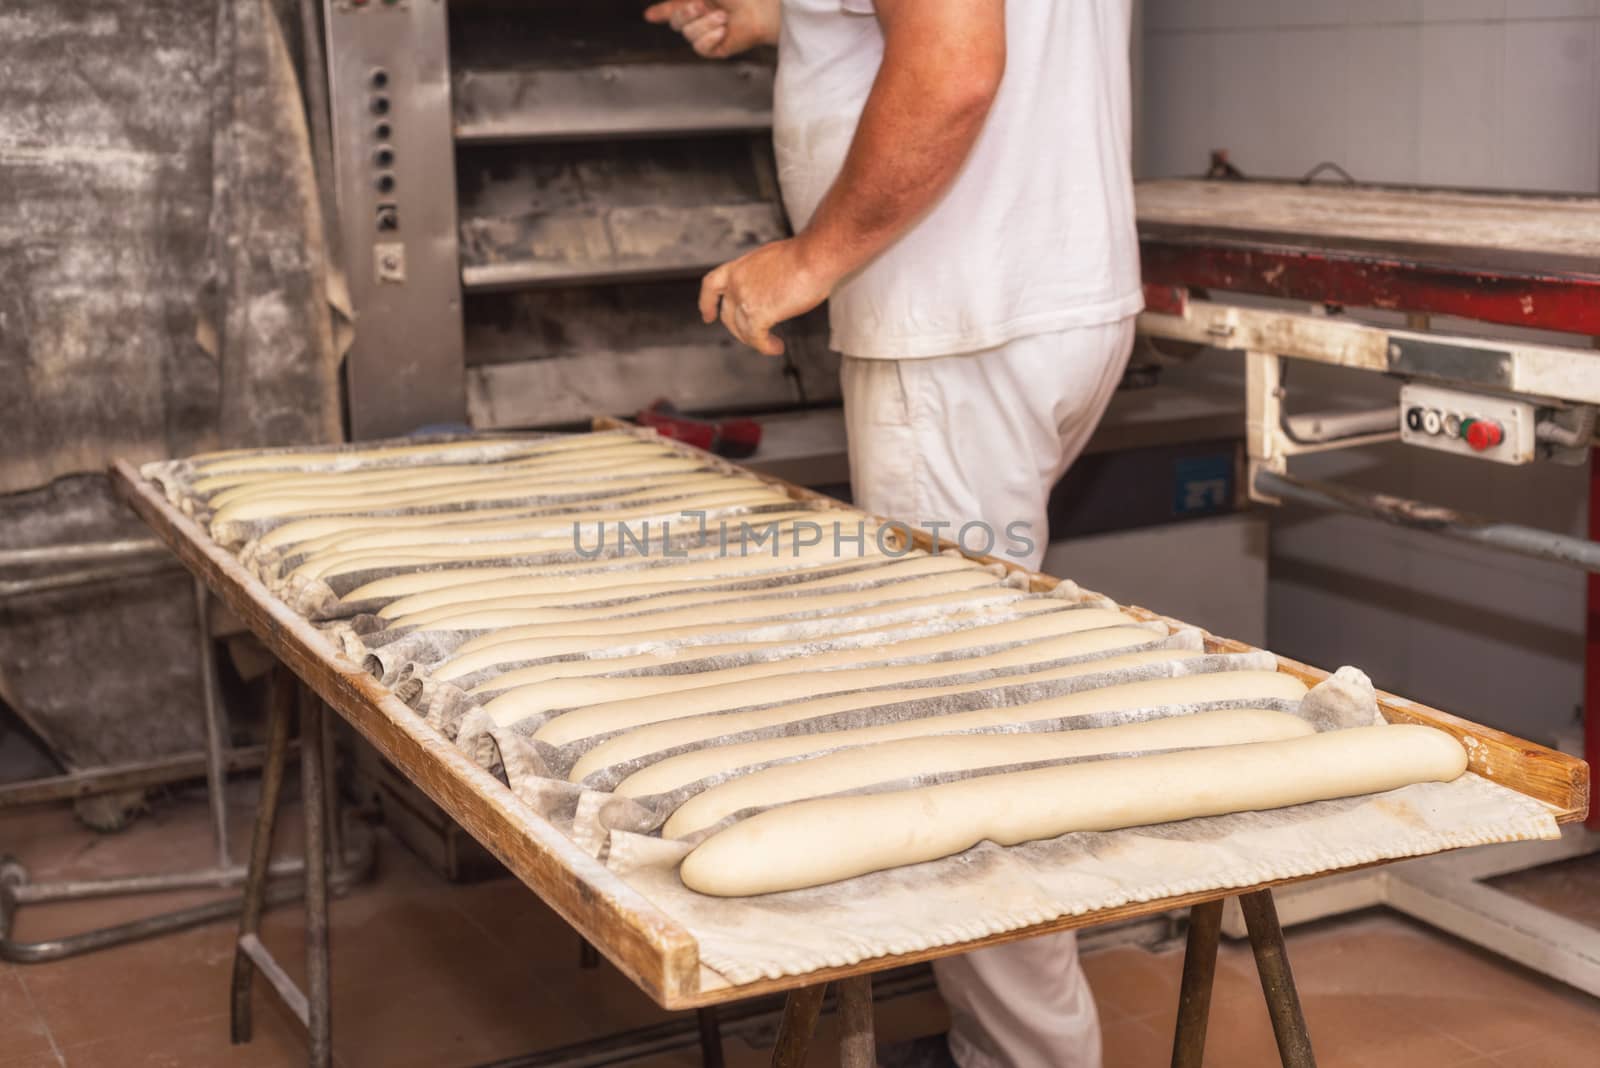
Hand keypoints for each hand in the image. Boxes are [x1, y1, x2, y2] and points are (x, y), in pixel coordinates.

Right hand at [643, 0, 778, 58]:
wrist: (758, 10)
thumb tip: (679, 3)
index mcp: (695, 3)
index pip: (671, 9)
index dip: (660, 12)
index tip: (649, 15)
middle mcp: (698, 19)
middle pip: (675, 23)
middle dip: (687, 12)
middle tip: (703, 4)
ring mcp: (705, 35)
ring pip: (689, 35)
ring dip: (707, 23)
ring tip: (725, 17)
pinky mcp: (714, 50)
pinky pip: (700, 47)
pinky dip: (712, 37)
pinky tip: (724, 31)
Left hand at [699, 238, 835, 355]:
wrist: (814, 256)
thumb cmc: (805, 254)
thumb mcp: (774, 261)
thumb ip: (764, 276)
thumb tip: (772, 289)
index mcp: (740, 266)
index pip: (712, 284)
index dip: (707, 302)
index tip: (708, 316)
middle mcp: (737, 282)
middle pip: (728, 314)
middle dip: (738, 329)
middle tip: (752, 336)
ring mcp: (745, 298)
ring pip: (741, 330)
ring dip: (756, 341)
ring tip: (773, 345)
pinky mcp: (758, 314)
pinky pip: (756, 338)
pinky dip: (765, 346)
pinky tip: (777, 347)